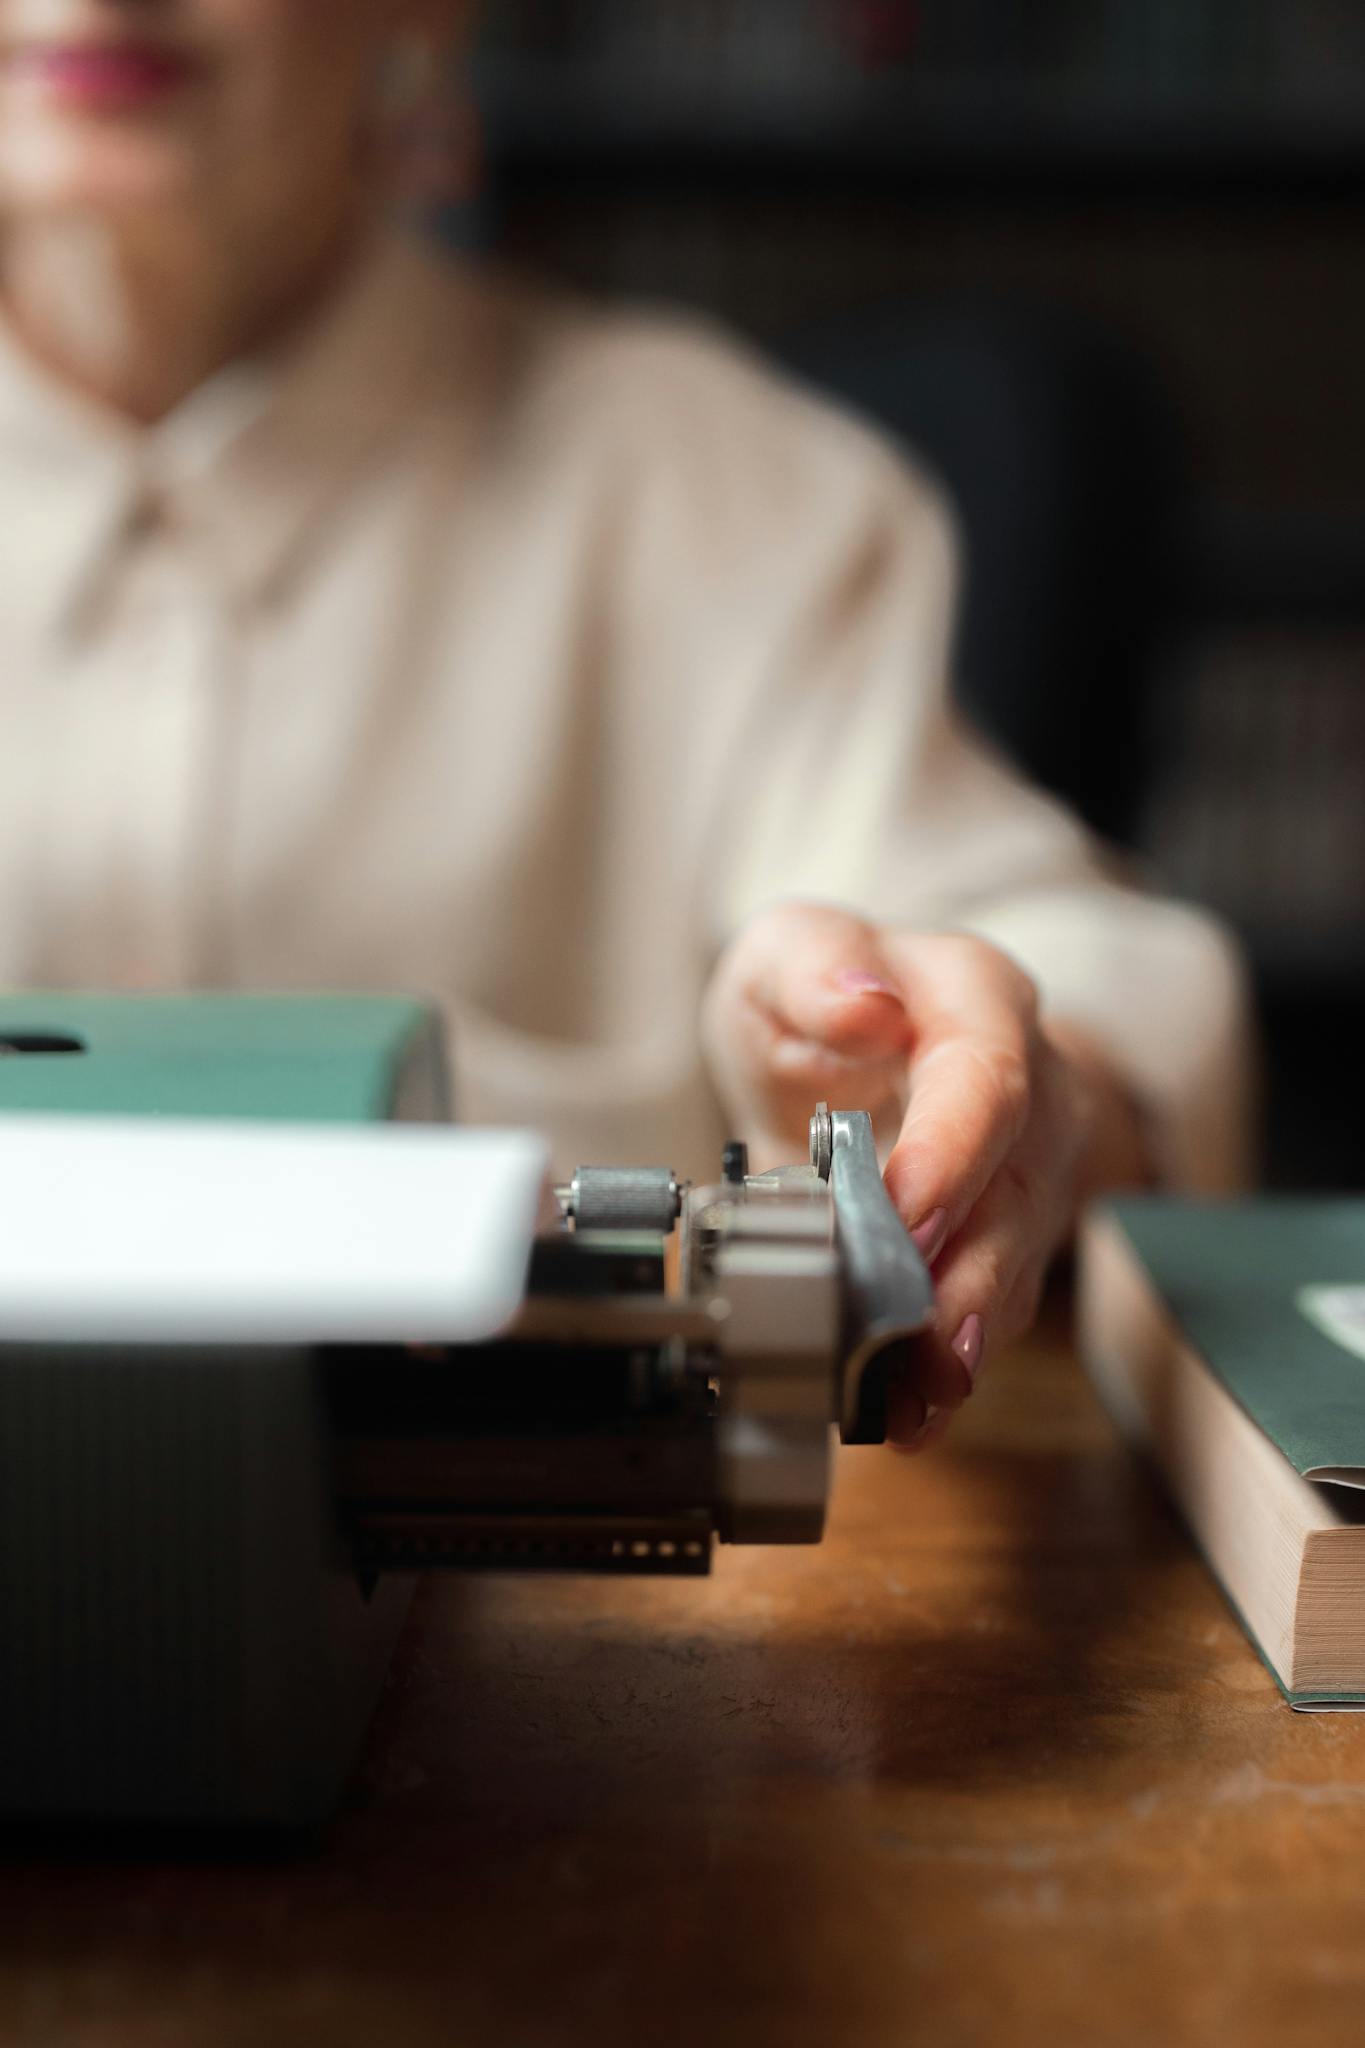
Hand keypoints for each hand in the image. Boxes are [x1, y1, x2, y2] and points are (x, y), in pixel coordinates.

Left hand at [701, 903, 1150, 1447]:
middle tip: (919, 1334)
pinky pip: (995, 1304)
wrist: (840, 1053)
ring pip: (1018, 1259)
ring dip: (965, 1334)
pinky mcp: (1008, 1238)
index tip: (902, 1209)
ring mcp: (1031, 1168)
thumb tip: (862, 1003)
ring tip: (915, 1398)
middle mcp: (1031, 1084)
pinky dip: (951, 1363)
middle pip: (1019, 1184)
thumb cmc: (815, 1004)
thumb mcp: (786, 952)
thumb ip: (812, 966)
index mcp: (977, 999)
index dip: (951, 1150)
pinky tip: (912, 1411)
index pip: (987, 1076)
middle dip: (968, 1268)